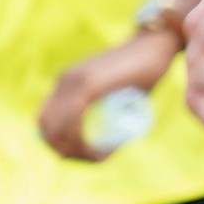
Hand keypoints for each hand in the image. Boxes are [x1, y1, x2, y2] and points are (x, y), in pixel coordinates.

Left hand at [39, 30, 178, 161]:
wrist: (157, 44)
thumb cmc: (144, 68)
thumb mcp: (118, 88)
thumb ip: (111, 102)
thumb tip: (112, 131)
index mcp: (65, 82)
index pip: (46, 121)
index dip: (59, 145)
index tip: (84, 155)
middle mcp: (64, 81)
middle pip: (48, 130)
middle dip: (67, 152)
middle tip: (94, 159)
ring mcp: (74, 81)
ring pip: (60, 129)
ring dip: (76, 151)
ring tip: (100, 158)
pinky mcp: (89, 84)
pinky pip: (74, 121)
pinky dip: (82, 142)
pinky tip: (99, 152)